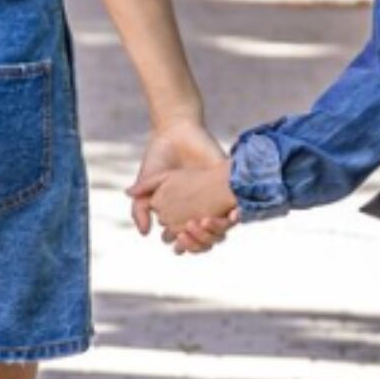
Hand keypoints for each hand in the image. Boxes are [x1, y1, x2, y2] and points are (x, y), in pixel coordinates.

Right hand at [129, 117, 225, 235]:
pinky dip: (235, 217)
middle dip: (196, 243)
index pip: (187, 240)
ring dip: (212, 233)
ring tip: (199, 222)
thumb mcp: (147, 186)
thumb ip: (140, 209)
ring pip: (222, 230)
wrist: (175, 133)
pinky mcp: (230, 188)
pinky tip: (229, 216)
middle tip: (184, 233)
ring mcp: (216, 201)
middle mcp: (201, 211)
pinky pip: (239, 210)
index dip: (183, 245)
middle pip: (206, 240)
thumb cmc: (159, 158)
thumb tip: (144, 234)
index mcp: (182, 214)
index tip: (173, 238)